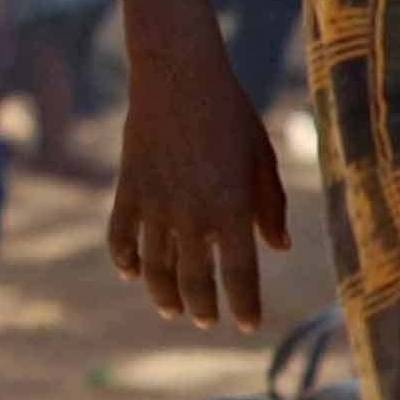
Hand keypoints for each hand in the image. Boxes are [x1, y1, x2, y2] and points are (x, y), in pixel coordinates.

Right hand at [110, 54, 288, 330]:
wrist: (178, 74)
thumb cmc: (231, 113)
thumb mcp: (262, 158)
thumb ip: (271, 205)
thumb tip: (278, 247)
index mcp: (233, 207)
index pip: (240, 274)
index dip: (244, 305)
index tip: (247, 325)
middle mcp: (193, 213)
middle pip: (195, 281)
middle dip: (203, 308)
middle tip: (208, 320)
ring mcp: (156, 203)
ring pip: (155, 268)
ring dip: (164, 294)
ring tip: (172, 309)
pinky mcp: (129, 188)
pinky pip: (121, 237)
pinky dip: (126, 260)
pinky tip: (133, 273)